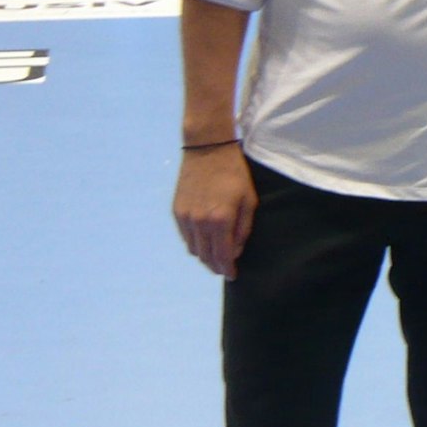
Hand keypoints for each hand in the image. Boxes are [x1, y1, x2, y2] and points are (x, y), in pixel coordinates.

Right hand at [173, 145, 256, 278]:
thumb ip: (243, 229)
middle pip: (205, 256)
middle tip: (224, 269)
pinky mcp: (177, 211)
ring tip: (215, 257)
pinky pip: (185, 236)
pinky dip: (194, 243)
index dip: (227, 269)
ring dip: (204, 256)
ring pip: (193, 249)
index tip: (233, 276)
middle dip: (216, 266)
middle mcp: (199, 222)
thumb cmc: (234, 174)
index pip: (222, 256)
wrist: (207, 150)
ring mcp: (185, 217)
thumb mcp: (249, 200)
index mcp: (220, 220)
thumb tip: (235, 251)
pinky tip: (204, 242)